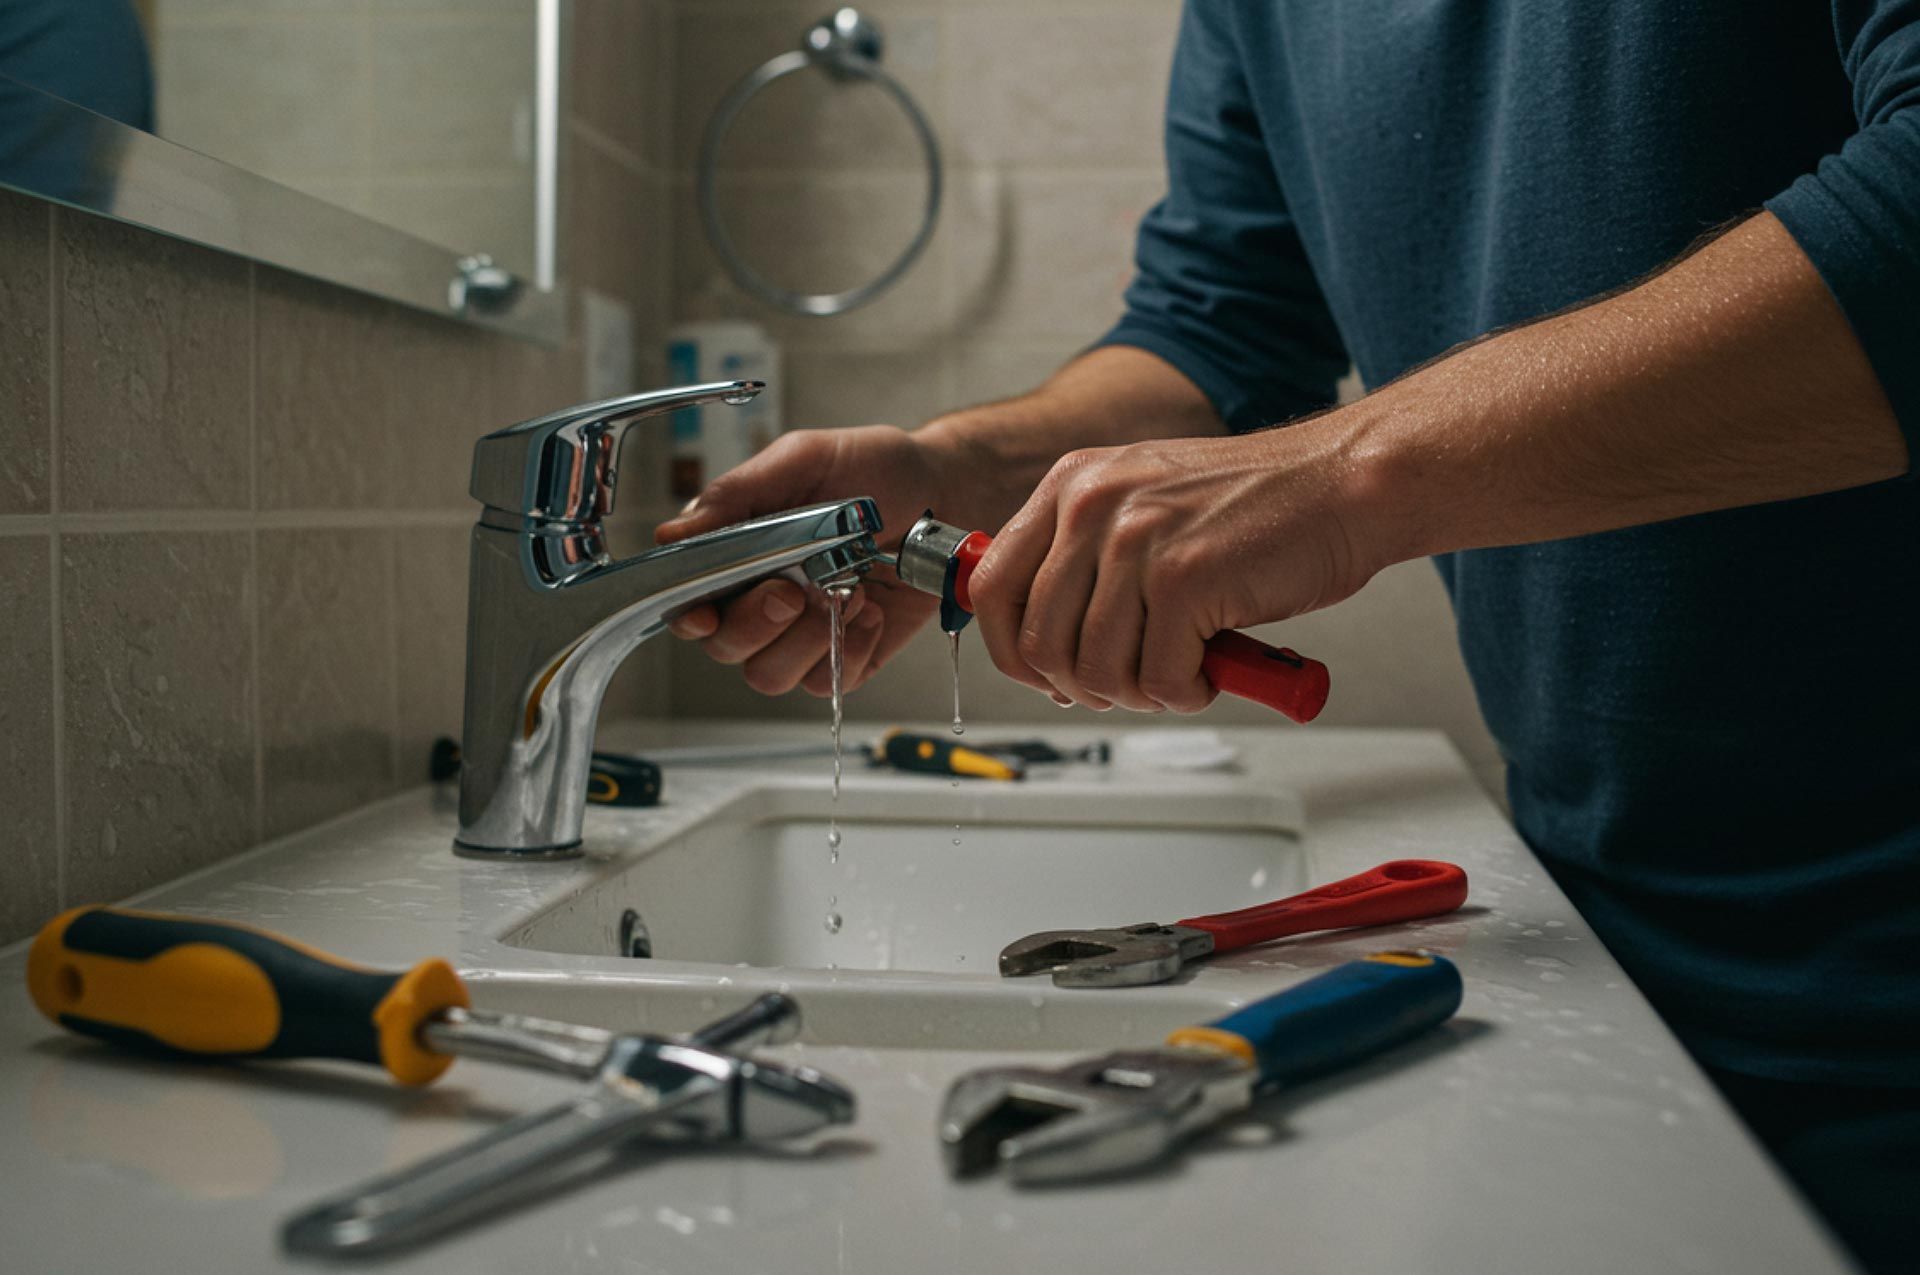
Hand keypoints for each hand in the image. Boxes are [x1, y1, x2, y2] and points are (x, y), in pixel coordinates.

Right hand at [654, 425, 966, 696]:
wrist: (943, 491)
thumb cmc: (872, 469)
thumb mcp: (803, 460)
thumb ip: (737, 494)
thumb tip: (674, 534)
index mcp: (736, 555)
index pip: (688, 603)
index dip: (689, 615)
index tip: (706, 610)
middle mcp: (760, 600)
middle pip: (725, 647)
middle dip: (756, 623)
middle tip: (794, 589)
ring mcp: (803, 633)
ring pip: (769, 674)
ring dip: (807, 638)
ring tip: (845, 591)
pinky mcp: (847, 657)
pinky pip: (827, 680)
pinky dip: (851, 648)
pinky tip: (871, 609)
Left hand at [966, 422, 1377, 711]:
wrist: (1344, 482)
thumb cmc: (1256, 507)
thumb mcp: (1145, 504)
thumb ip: (1087, 559)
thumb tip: (1043, 651)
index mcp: (1071, 485)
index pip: (991, 588)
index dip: (1014, 652)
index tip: (1049, 675)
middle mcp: (1092, 506)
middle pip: (1039, 643)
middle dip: (1083, 686)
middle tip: (1131, 684)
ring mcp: (1137, 541)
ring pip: (1096, 671)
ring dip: (1140, 694)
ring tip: (1181, 671)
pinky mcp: (1185, 579)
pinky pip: (1157, 679)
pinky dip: (1185, 692)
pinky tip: (1212, 668)